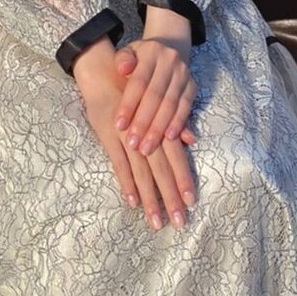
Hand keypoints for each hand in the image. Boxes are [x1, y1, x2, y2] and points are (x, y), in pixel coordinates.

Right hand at [73, 38, 196, 230]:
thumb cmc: (135, 89)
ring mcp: (127, 136)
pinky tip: (132, 202)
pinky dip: (126, 183)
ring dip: (150, 199)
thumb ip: (174, 121)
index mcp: (160, 125)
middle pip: (161, 170)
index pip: (176, 157)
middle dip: (170, 197)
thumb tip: (191, 139)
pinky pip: (119, 164)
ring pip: (142, 173)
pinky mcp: (109, 137)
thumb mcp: (157, 102)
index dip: (183, 179)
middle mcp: (147, 133)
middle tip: (179, 223)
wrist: (105, 73)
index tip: (191, 203)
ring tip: (157, 222)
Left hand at [112, 18, 197, 157]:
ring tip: (147, 148)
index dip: (129, 104)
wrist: (168, 47)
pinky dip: (178, 123)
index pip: (139, 81)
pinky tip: (169, 138)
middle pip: (155, 95)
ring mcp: (183, 74)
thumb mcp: (128, 52)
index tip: (119, 125)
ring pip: (171, 104)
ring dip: (159, 128)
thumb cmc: (141, 57)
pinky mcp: (192, 86)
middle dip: (143, 122)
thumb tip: (123, 69)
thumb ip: (123, 60)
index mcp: (151, 52)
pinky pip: (186, 107)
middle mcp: (170, 61)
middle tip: (133, 143)